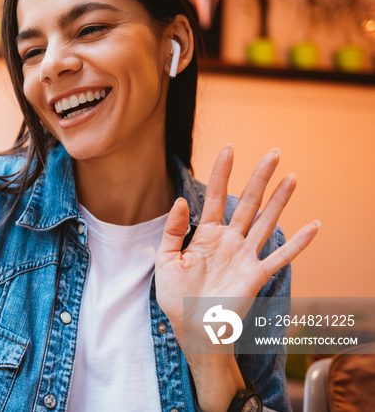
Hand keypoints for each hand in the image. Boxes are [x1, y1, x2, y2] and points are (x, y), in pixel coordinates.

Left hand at [155, 145, 319, 345]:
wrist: (191, 329)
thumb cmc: (176, 297)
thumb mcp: (165, 261)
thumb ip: (172, 231)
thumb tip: (180, 200)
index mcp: (206, 235)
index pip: (214, 197)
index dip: (221, 173)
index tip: (228, 149)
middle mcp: (229, 240)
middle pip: (247, 202)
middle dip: (259, 178)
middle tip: (273, 153)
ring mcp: (245, 256)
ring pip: (266, 221)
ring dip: (280, 201)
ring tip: (291, 177)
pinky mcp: (256, 275)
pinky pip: (281, 256)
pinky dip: (298, 242)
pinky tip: (313, 225)